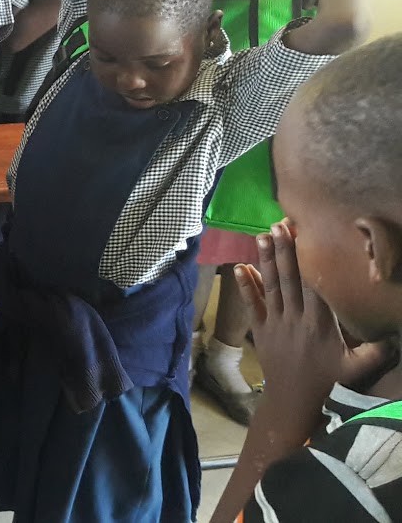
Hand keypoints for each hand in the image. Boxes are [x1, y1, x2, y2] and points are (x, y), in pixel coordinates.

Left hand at [236, 222, 389, 408]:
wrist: (294, 401)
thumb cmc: (329, 383)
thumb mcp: (358, 368)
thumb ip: (379, 351)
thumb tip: (398, 335)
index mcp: (320, 323)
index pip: (312, 285)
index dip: (307, 260)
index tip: (304, 238)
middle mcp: (295, 318)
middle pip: (288, 278)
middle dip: (284, 250)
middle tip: (278, 224)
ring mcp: (275, 323)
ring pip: (269, 286)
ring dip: (265, 260)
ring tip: (260, 236)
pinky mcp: (260, 330)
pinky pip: (251, 304)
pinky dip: (245, 285)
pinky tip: (239, 266)